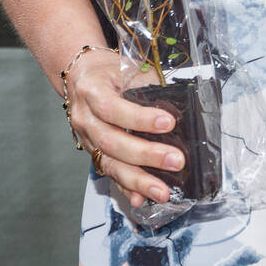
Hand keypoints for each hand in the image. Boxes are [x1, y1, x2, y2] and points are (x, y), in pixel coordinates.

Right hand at [62, 48, 185, 208]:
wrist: (82, 76)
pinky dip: (125, 188)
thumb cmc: (109, 70)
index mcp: (92, 91)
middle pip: (112, 142)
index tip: (168, 123)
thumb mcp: (127, 66)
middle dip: (146, 155)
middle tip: (175, 161)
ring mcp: (87, 139)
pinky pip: (108, 174)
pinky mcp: (93, 153)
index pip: (113, 108)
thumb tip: (183, 99)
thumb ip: (149, 83)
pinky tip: (140, 199)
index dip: (139, 118)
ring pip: (109, 164)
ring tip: (162, 191)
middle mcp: (85, 118)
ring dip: (138, 181)